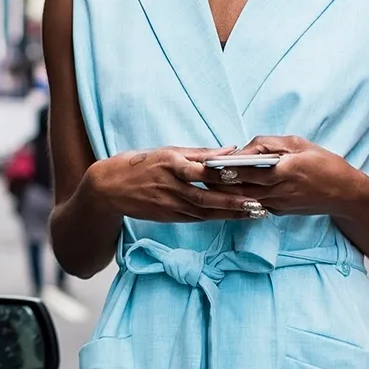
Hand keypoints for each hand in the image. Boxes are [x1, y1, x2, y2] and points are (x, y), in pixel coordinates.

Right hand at [82, 147, 256, 222]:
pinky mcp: (168, 216)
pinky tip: (233, 217)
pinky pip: (197, 218)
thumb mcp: (166, 152)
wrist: (107, 188)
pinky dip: (217, 218)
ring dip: (230, 213)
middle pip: (208, 197)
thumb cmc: (138, 164)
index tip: (249, 175)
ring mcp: (169, 204)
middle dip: (235, 202)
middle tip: (260, 203)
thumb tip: (230, 150)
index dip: (227, 175)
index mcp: (171, 164)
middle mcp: (171, 186)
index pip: (204, 171)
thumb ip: (199, 153)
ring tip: (255, 212)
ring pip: (205, 211)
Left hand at [200, 135, 360, 216]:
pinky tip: (225, 193)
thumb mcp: (298, 144)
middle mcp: (278, 191)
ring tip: (203, 184)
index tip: (206, 162)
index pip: (246, 170)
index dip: (224, 167)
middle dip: (217, 182)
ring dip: (224, 193)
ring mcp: (277, 204)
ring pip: (242, 199)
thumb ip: (268, 143)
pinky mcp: (277, 212)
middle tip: (195, 175)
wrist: (345, 194)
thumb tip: (243, 149)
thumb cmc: (324, 163)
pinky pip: (253, 205)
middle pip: (239, 187)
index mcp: (283, 171)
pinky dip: (239, 198)